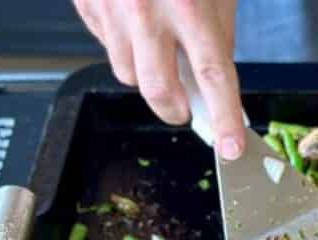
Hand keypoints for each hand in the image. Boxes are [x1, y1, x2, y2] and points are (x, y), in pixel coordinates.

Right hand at [74, 0, 244, 159]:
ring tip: (159, 50)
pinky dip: (123, 47)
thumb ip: (218, 34)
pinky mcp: (86, 4)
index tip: (232, 147)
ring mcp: (110, 9)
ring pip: (128, 74)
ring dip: (148, 76)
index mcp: (189, 6)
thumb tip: (215, 82)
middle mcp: (146, 11)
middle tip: (187, 110)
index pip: (213, 76)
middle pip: (159, 91)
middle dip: (176, 110)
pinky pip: (105, 46)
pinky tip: (133, 25)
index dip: (224, 118)